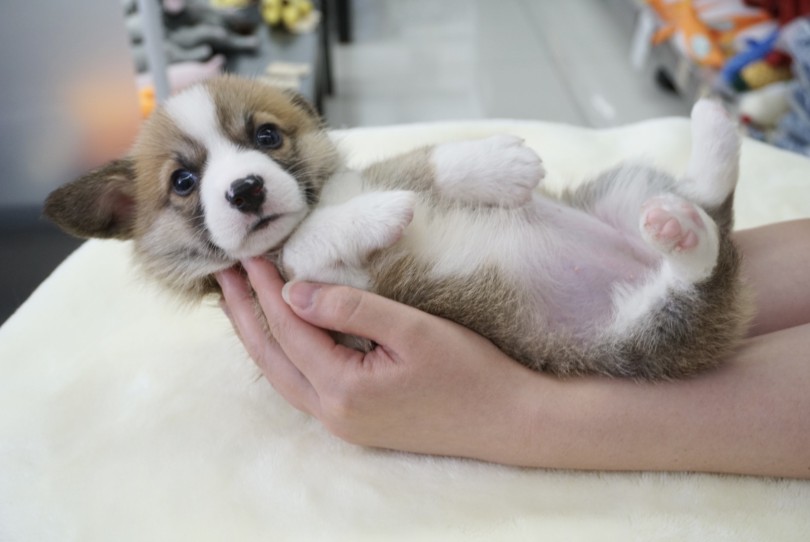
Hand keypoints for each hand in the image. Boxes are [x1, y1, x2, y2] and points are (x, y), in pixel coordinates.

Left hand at [216, 258, 541, 460]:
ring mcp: (343, 422)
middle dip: (243, 313)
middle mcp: (333, 413)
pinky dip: (286, 352)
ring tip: (239, 300)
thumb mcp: (413, 331)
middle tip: (220, 274)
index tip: (247, 253)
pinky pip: (304, 382)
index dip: (265, 288)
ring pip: (282, 374)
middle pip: (270, 357)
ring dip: (259, 334)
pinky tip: (285, 332)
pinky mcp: (357, 420)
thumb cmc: (470, 373)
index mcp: (343, 389)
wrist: (509, 421)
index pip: (289, 328)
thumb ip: (351, 308)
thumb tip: (293, 291)